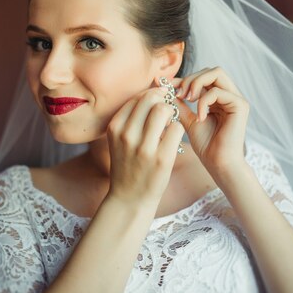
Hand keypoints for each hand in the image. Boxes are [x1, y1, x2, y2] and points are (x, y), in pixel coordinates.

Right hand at [106, 86, 185, 206]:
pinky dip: (178, 129)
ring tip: (170, 123)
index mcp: (115, 128)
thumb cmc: (128, 166)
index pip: (137, 97)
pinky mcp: (161, 158)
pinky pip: (176, 129)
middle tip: (167, 111)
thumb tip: (152, 93)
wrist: (129, 199)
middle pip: (151, 99)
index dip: (152, 94)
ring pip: (164, 110)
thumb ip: (130, 119)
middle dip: (163, 100)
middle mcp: (126, 135)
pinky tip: (173, 138)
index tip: (160, 100)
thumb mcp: (119, 140)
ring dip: (172, 113)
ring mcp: (144, 147)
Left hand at [171, 67, 248, 176]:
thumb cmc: (206, 145)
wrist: (219, 164)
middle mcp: (229, 95)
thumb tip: (165, 88)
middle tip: (178, 94)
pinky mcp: (240, 105)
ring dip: (197, 83)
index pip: (202, 77)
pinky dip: (204, 101)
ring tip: (187, 99)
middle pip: (211, 70)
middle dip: (190, 78)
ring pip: (216, 73)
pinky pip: (218, 91)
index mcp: (218, 98)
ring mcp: (236, 98)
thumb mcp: (187, 119)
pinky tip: (200, 117)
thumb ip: (179, 103)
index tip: (166, 85)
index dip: (183, 78)